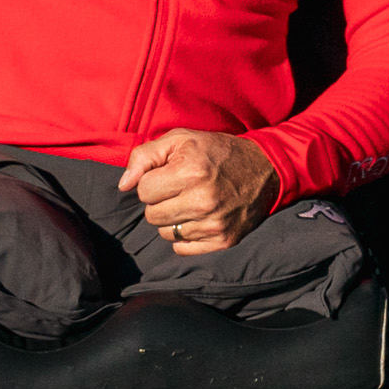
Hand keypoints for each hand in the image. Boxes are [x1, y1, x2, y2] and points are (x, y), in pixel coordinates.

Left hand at [126, 127, 279, 254]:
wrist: (265, 168)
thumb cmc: (216, 152)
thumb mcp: (180, 139)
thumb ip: (144, 156)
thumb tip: (123, 185)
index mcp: (191, 171)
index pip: (143, 191)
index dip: (152, 181)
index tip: (169, 174)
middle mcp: (203, 200)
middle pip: (152, 216)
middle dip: (160, 202)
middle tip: (180, 189)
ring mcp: (214, 224)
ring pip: (165, 233)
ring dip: (172, 219)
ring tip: (191, 202)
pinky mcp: (223, 240)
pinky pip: (182, 248)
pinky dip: (185, 236)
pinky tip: (199, 218)